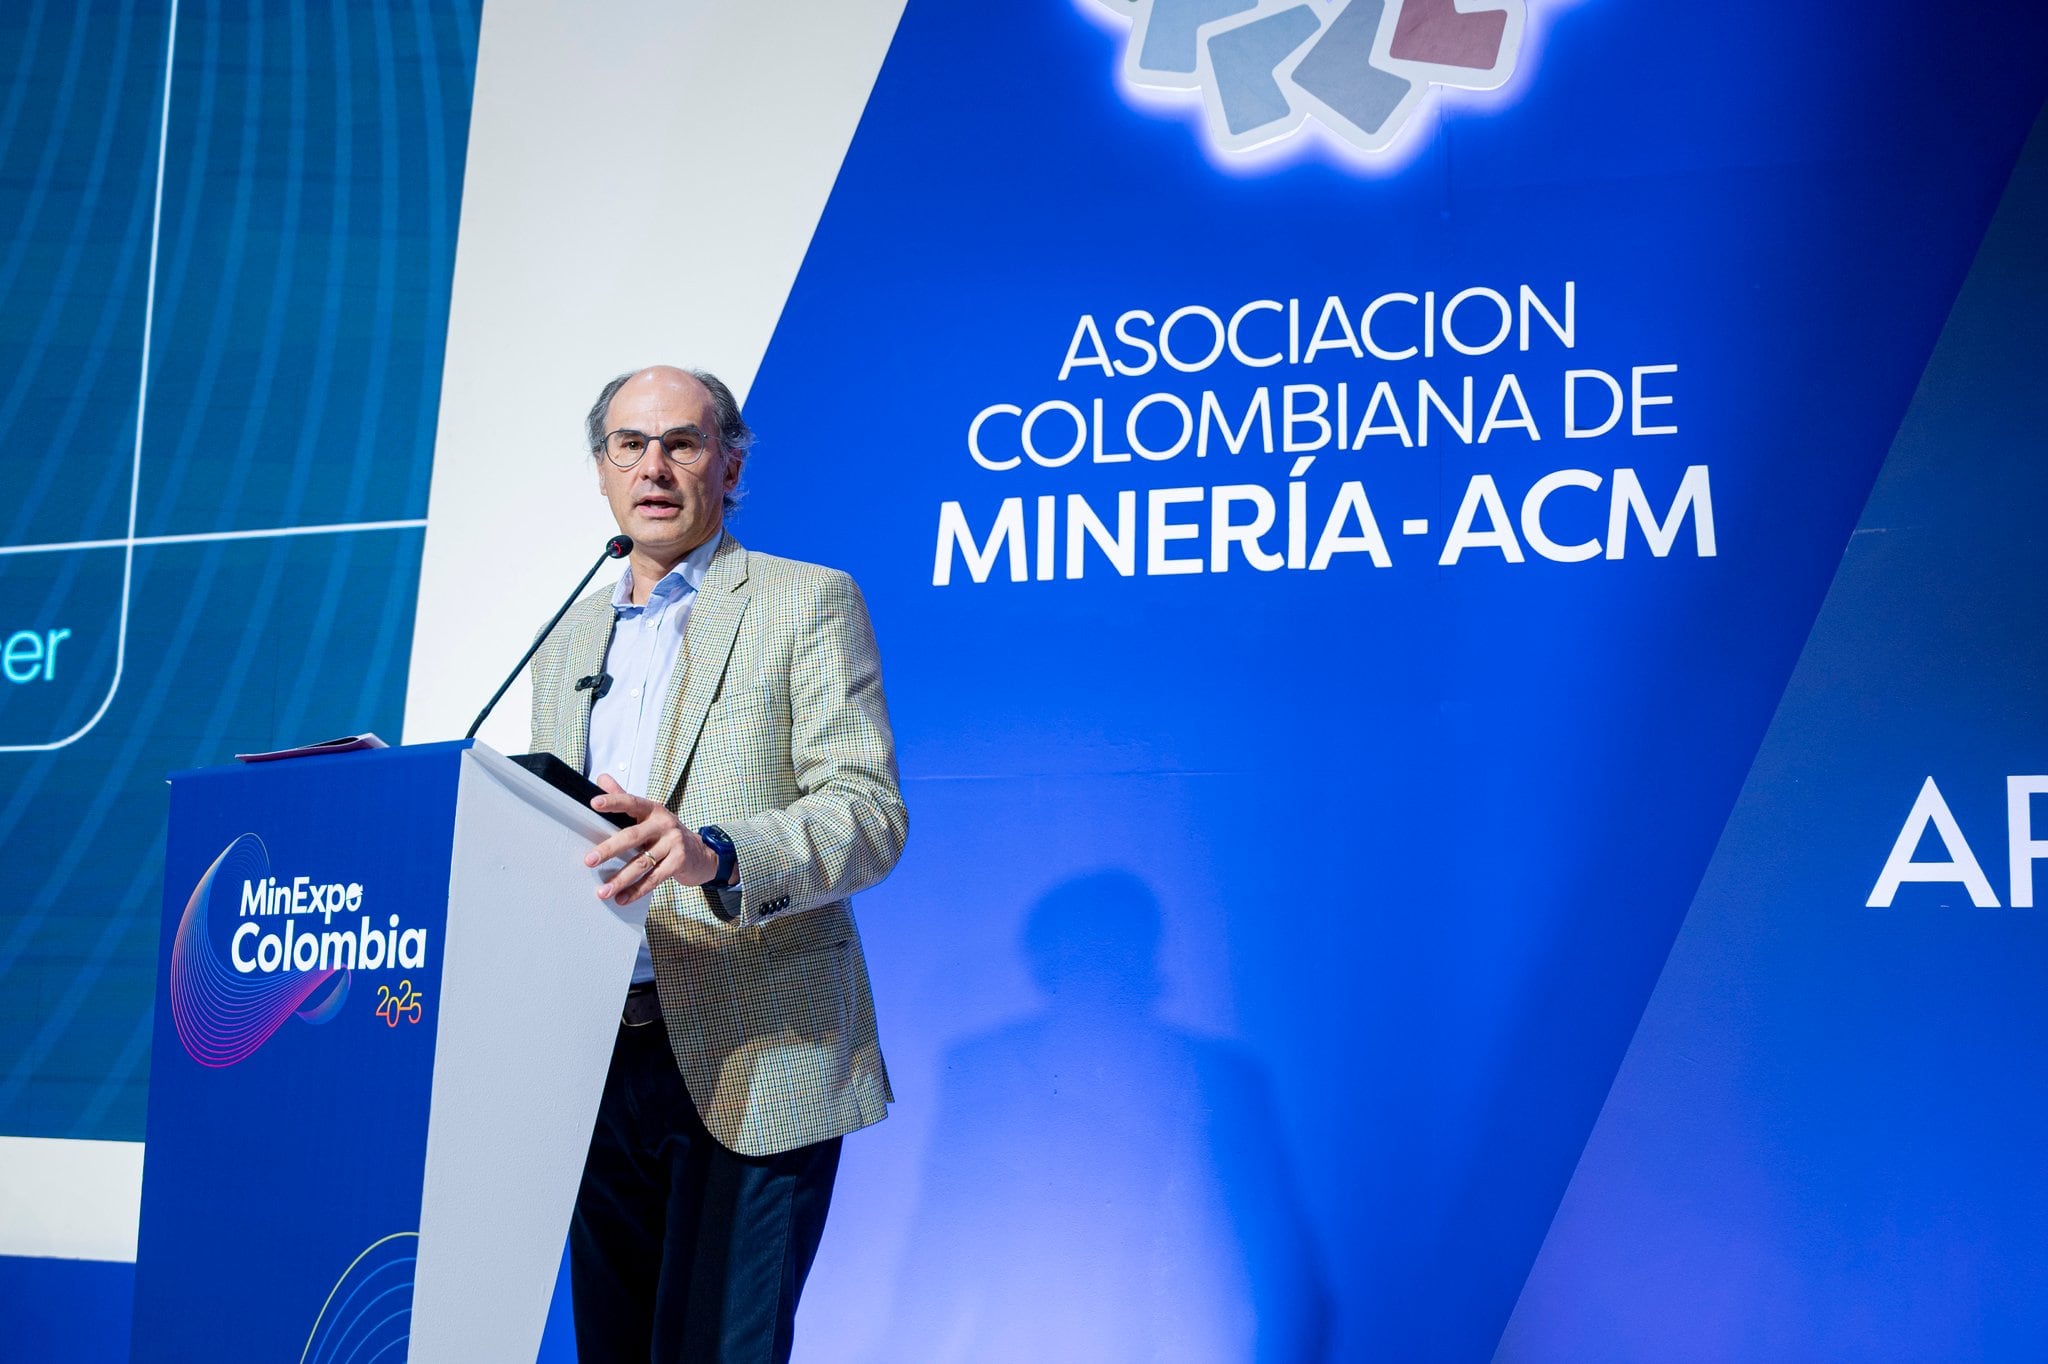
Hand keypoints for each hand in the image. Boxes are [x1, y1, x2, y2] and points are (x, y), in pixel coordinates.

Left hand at [581, 774, 720, 903]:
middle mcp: (664, 824)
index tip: (594, 803)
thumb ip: (624, 797)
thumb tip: (601, 778)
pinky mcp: (679, 862)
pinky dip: (636, 890)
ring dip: (620, 879)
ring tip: (602, 891)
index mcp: (653, 809)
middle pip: (632, 837)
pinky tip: (622, 898)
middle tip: (589, 860)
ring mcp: (673, 843)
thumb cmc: (666, 833)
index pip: (631, 802)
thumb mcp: (648, 814)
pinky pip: (654, 879)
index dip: (613, 801)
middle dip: (609, 849)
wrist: (701, 852)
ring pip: (641, 863)